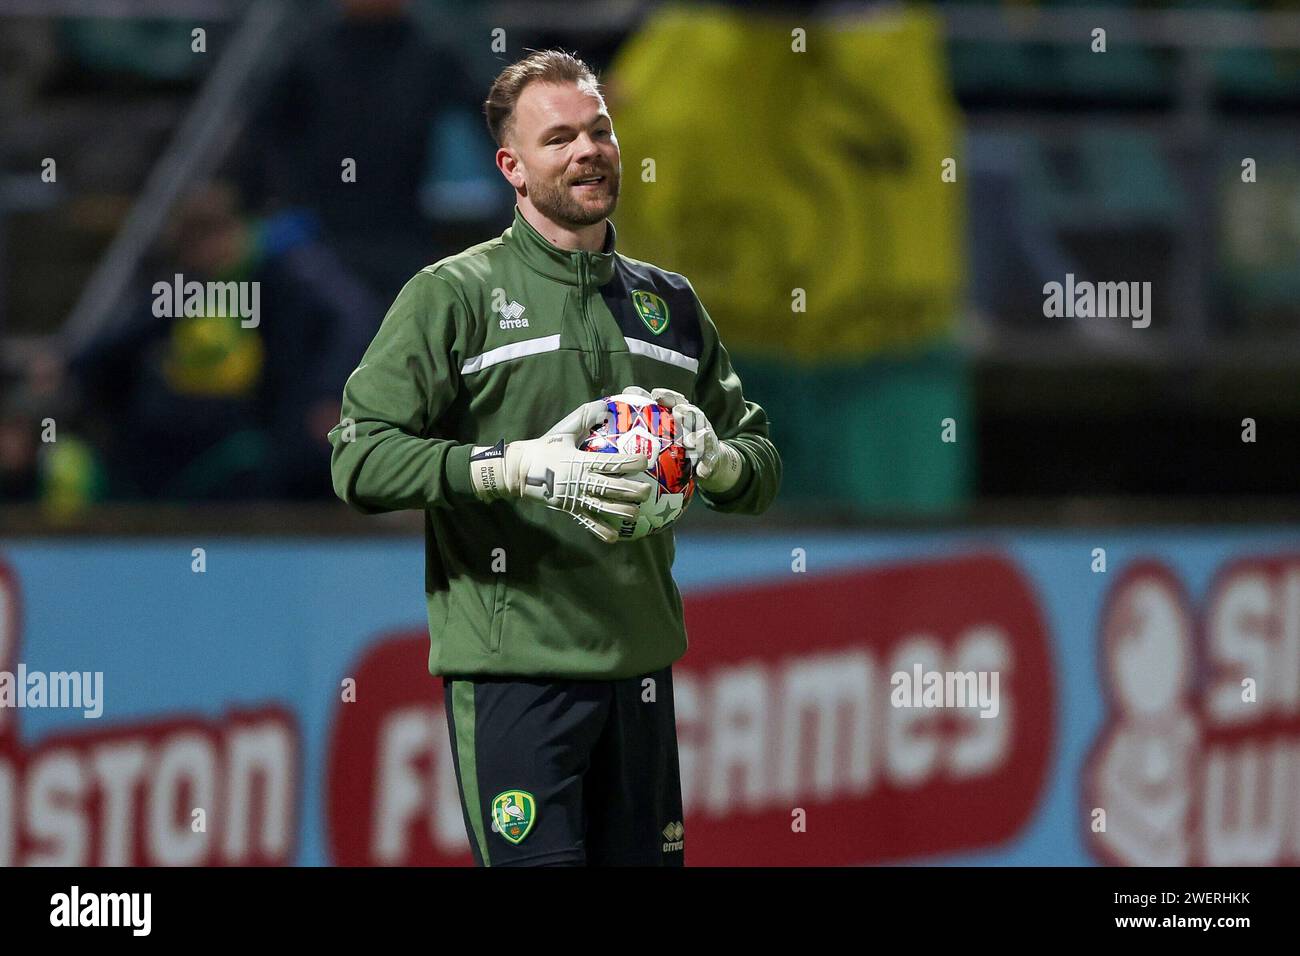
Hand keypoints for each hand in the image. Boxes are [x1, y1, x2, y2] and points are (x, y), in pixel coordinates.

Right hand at [469, 398, 650, 542]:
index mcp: (582, 460)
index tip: (646, 460)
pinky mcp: (569, 509)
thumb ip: (585, 417)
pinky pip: (587, 522)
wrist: (518, 470)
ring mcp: (576, 497)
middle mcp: (582, 480)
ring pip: (604, 507)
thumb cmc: (543, 447)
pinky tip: (614, 537)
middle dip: (633, 491)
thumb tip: (605, 404)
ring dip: (622, 512)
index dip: (631, 461)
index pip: (611, 462)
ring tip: (636, 514)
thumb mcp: (564, 430)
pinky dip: (601, 530)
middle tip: (648, 491)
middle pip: (613, 488)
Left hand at [622, 385, 743, 493]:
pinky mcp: (713, 454)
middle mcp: (695, 421)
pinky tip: (701, 472)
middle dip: (685, 411)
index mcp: (681, 412)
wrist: (706, 459)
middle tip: (677, 413)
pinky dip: (707, 465)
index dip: (665, 396)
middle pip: (692, 412)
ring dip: (697, 436)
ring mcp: (705, 437)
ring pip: (704, 433)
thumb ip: (644, 417)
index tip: (655, 396)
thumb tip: (617, 401)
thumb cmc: (676, 441)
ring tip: (690, 441)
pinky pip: (711, 460)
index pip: (673, 400)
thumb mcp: (663, 429)